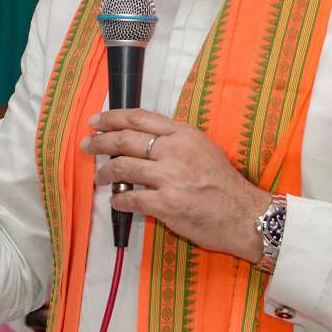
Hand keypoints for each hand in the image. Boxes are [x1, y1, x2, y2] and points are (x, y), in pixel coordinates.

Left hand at [82, 109, 272, 262]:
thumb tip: (143, 141)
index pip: (140, 118)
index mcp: (184, 134)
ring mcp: (170, 177)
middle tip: (87, 144)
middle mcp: (175, 150)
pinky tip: (116, 202)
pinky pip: (131, 199)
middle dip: (100, 141)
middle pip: (125, 139)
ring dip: (105, 172)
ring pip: (123, 167)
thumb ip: (175, 141)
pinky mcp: (167, 204)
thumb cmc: (224, 184)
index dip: (113, 117)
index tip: (97, 120)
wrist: (244, 214)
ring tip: (100, 176)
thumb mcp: (203, 148)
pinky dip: (119, 200)